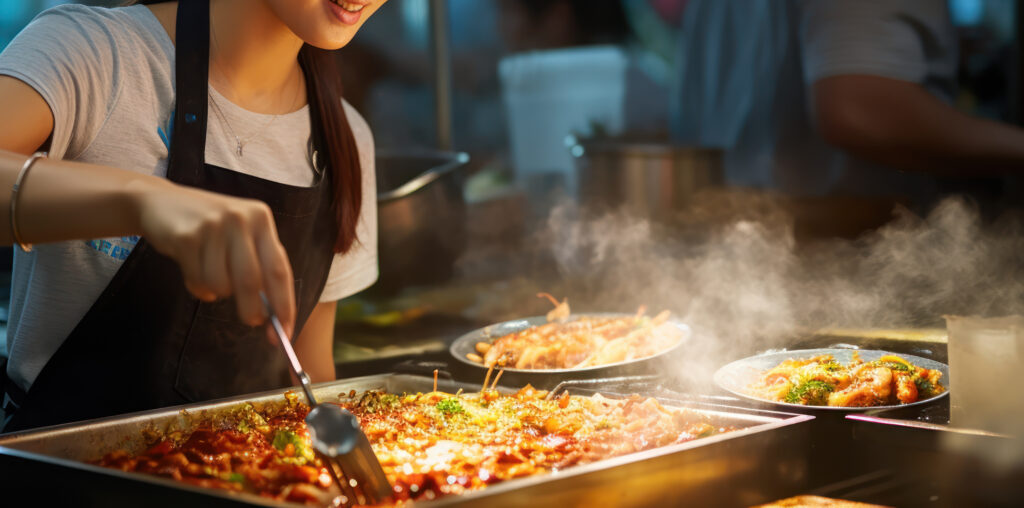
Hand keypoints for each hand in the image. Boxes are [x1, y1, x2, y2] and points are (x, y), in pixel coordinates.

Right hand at [131, 179, 295, 335]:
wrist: (161, 202)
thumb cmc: (209, 226)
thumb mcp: (240, 235)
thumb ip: (258, 265)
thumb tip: (272, 312)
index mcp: (261, 219)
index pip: (279, 269)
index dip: (285, 304)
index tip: (286, 331)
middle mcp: (240, 219)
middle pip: (252, 281)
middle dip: (252, 310)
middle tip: (252, 321)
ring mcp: (212, 226)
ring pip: (222, 284)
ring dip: (217, 292)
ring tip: (210, 276)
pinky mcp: (186, 236)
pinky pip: (198, 281)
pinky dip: (198, 287)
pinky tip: (193, 270)